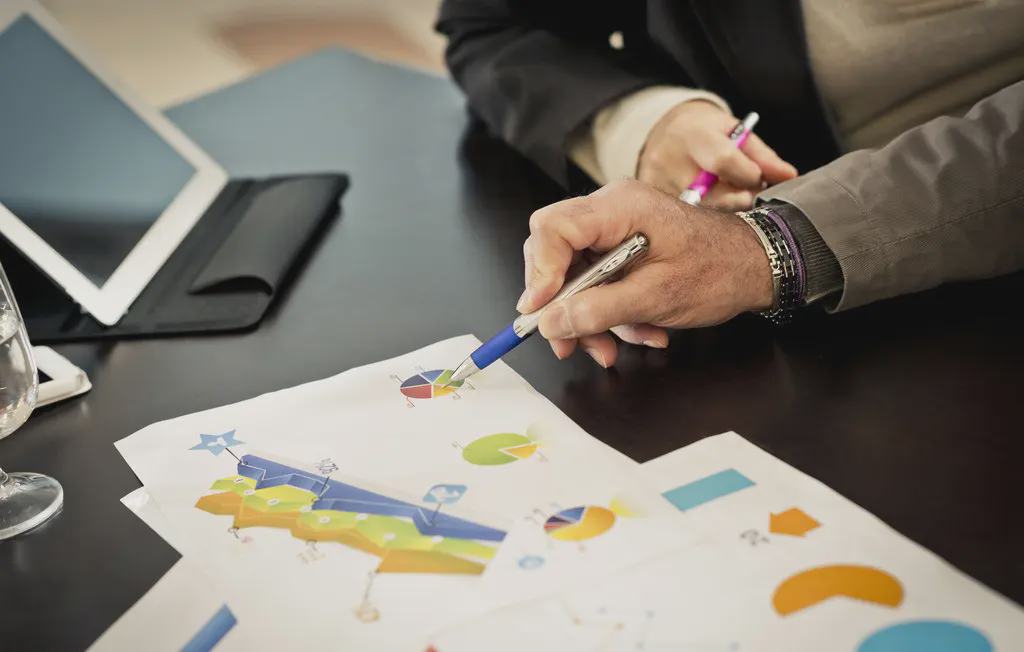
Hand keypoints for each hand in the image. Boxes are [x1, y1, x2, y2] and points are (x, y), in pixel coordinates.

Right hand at [518, 179, 773, 366]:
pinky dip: (608, 312)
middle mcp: (610, 211)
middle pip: (555, 254)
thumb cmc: (719, 270)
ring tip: (612, 348)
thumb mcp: (656, 296)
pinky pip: (596, 281)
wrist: (756, 266)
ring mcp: (614, 229)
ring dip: (588, 318)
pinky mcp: (621, 248)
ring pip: (573, 275)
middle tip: (567, 343)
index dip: (539, 273)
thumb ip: (599, 309)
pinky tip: (637, 330)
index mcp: (618, 207)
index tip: (538, 312)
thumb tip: (551, 322)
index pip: (552, 229)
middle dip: (561, 305)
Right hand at [637, 100, 797, 209]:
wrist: (662, 133)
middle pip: (713, 195)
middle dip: (739, 197)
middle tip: (746, 190)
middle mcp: (669, 160)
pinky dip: (703, 214)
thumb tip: (788, 176)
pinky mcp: (652, 200)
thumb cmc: (704, 131)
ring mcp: (657, 184)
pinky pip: (686, 217)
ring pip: (701, 211)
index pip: (724, 161)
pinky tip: (707, 201)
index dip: (748, 175)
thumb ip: (762, 157)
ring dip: (723, 207)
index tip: (756, 177)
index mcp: (692, 134)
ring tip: (725, 192)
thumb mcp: (734, 132)